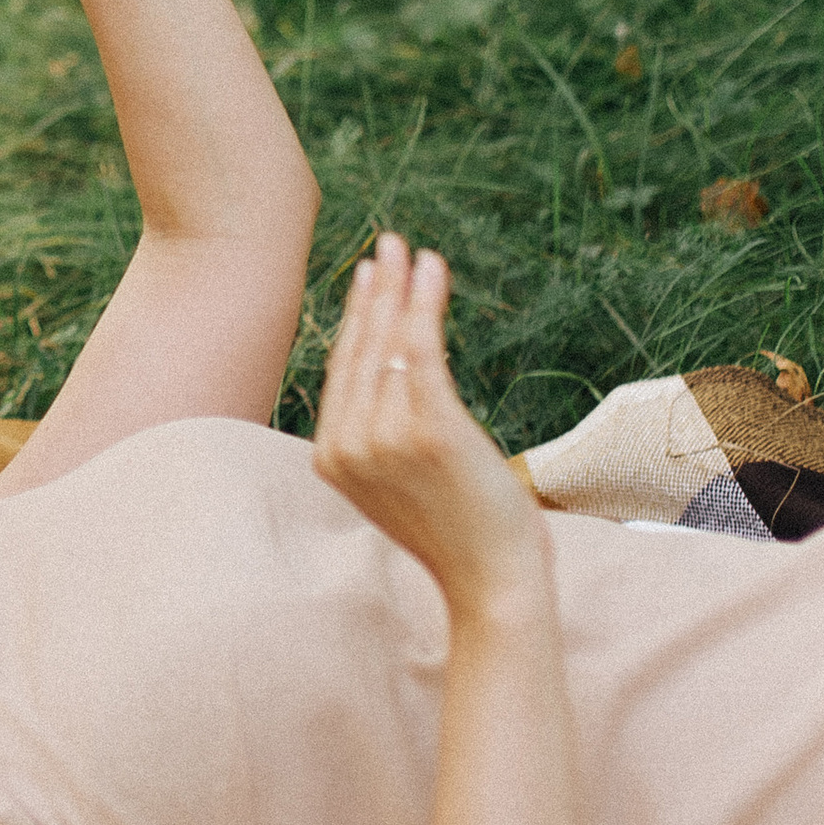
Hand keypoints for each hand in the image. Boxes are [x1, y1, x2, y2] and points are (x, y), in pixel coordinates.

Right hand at [312, 236, 540, 621]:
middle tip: (387, 244)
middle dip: (375, 290)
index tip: (371, 278)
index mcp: (332, 457)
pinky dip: (425, 302)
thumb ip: (379, 436)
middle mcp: (347, 444)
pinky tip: (432, 269)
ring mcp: (383, 436)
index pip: (344, 370)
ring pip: (390, 344)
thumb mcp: (398, 483)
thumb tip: (390, 375)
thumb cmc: (458, 532)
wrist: (491, 580)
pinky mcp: (427, 427)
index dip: (358, 319)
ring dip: (402, 288)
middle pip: (362, 349)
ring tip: (412, 250)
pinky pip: (421, 348)